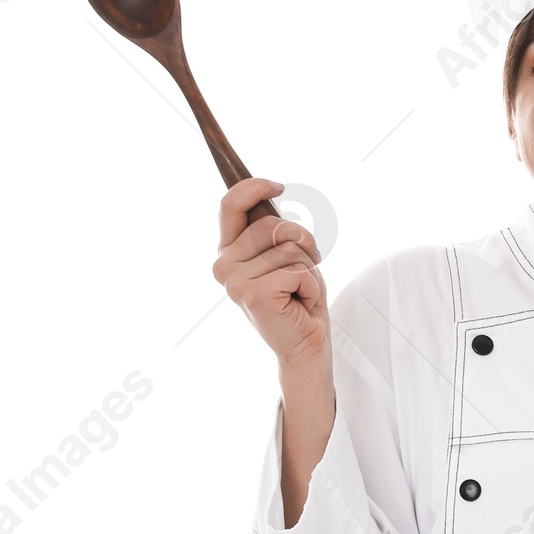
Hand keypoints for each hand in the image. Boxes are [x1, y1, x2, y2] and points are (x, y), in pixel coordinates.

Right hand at [215, 176, 332, 378]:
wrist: (306, 347)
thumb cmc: (299, 300)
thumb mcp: (285, 255)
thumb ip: (273, 229)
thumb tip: (269, 190)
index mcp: (227, 253)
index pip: (230, 205)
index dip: (254, 187)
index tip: (279, 186)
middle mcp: (223, 266)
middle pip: (272, 224)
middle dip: (302, 241)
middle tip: (306, 268)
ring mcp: (235, 282)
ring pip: (290, 248)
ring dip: (308, 268)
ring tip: (299, 291)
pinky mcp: (255, 295)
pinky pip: (298, 270)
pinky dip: (310, 286)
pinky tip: (301, 304)